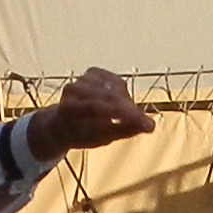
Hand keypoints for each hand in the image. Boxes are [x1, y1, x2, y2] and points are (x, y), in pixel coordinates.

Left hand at [25, 69, 154, 159]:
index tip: (146, 125)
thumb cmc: (82, 135)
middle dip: (132, 111)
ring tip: (127, 119)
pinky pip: (117, 82)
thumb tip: (150, 125)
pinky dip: (124, 94)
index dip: (124, 115)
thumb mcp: (100, 139)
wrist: (62, 124)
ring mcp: (82, 79)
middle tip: (148, 126)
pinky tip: (121, 105)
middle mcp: (73, 90)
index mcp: (68, 110)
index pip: (98, 108)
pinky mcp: (92, 73)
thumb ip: (124, 130)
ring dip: (128, 105)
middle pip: (109, 97)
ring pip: (116, 89)